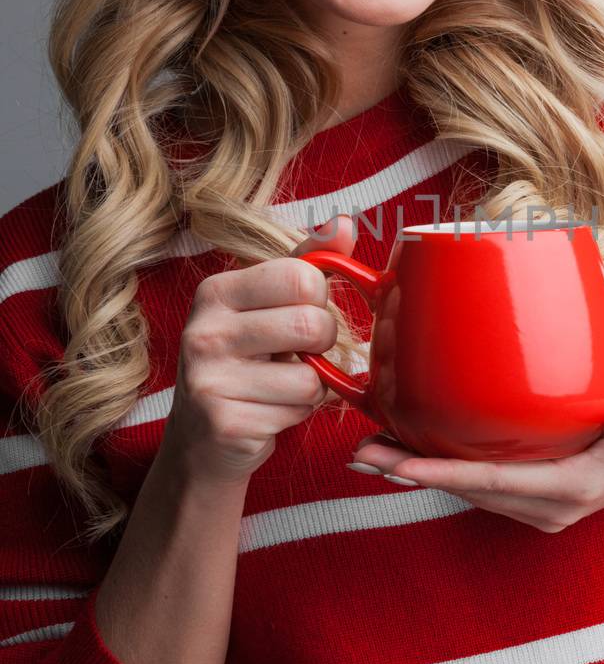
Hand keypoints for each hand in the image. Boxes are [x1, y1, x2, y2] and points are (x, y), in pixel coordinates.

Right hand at [161, 216, 346, 487]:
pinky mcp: (226, 422)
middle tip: (299, 354)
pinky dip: (298, 414)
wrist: (202, 442)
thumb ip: (305, 263)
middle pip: (311, 324)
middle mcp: (204, 331)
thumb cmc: (245, 363)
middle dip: (322, 343)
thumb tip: (342, 222)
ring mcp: (209, 379)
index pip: (302, 276)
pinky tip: (269, 411)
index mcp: (215, 292)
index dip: (318, 299)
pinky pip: (299, 411)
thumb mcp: (266, 306)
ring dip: (312, 386)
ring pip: (311, 376)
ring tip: (280, 386)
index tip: (299, 314)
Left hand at [348, 369, 603, 532]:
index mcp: (575, 485)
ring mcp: (540, 508)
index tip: (397, 462)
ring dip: (417, 474)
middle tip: (359, 451)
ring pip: (468, 492)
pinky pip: (480, 486)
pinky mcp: (532, 497)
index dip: (442, 473)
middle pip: (468, 491)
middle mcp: (551, 506)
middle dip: (411, 474)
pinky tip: (407, 449)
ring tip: (368, 449)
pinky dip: (442, 470)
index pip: (495, 481)